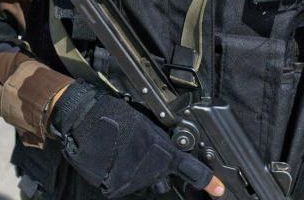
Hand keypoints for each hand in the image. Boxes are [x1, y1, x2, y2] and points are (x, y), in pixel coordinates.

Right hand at [49, 80, 217, 197]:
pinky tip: (113, 157)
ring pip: (143, 181)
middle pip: (162, 177)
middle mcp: (151, 170)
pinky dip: (120, 173)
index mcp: (162, 151)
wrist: (84, 118)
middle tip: (139, 148)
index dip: (208, 182)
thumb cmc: (114, 113)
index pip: (192, 171)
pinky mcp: (115, 187)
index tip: (219, 189)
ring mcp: (133, 181)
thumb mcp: (146, 122)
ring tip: (123, 150)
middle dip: (156, 167)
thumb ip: (163, 139)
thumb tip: (174, 147)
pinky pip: (124, 183)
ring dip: (138, 170)